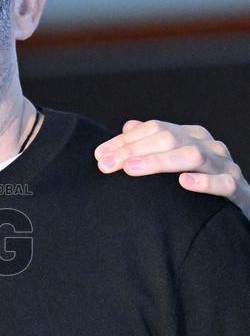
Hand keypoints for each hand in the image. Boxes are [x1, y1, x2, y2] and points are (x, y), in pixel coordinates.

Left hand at [95, 119, 249, 218]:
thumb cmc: (200, 184)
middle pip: (169, 138)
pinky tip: (183, 183)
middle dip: (134, 150)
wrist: (239, 209)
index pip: (155, 129)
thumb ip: (154, 145)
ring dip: (160, 162)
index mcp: (192, 136)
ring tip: (132, 168)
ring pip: (193, 156)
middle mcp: (208, 146)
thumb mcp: (176, 162)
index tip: (100, 156)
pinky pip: (222, 183)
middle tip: (107, 165)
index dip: (125, 141)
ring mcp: (224, 165)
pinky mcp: (236, 188)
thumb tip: (128, 126)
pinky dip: (203, 182)